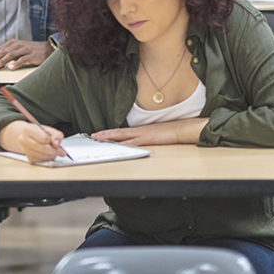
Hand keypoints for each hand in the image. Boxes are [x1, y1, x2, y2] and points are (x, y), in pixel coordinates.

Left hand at [0, 39, 50, 69]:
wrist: (48, 48)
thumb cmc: (31, 51)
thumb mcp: (19, 49)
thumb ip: (10, 53)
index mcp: (14, 42)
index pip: (0, 48)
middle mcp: (18, 44)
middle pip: (4, 51)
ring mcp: (25, 49)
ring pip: (11, 54)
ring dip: (3, 60)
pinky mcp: (32, 55)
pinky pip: (23, 59)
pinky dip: (16, 63)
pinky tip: (11, 68)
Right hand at [0, 120, 65, 162]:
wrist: (26, 137)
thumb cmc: (38, 132)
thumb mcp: (48, 129)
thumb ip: (56, 134)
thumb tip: (57, 144)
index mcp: (27, 130)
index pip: (43, 138)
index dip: (51, 140)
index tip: (55, 141)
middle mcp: (23, 140)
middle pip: (43, 149)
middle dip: (55, 151)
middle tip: (61, 151)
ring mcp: (25, 150)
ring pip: (43, 156)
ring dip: (52, 155)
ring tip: (56, 152)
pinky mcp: (29, 158)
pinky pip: (41, 161)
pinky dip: (48, 158)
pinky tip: (49, 154)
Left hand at [91, 117, 207, 146]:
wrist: (181, 129)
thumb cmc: (169, 132)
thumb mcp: (154, 135)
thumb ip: (145, 138)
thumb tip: (136, 143)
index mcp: (139, 131)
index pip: (121, 132)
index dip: (110, 133)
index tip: (99, 135)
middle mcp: (139, 131)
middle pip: (118, 132)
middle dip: (105, 134)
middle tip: (93, 136)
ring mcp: (143, 134)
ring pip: (122, 136)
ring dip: (110, 137)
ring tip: (99, 138)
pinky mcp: (148, 138)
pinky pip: (134, 142)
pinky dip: (125, 144)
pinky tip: (117, 145)